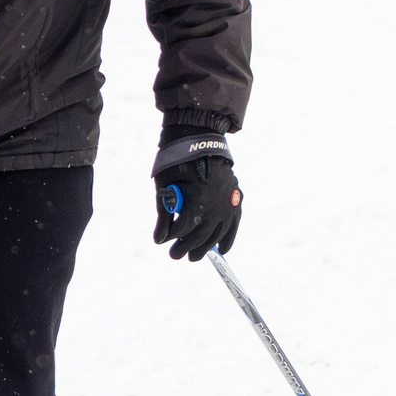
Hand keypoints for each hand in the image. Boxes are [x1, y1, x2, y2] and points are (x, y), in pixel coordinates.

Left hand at [151, 132, 241, 261]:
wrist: (197, 139)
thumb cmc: (175, 163)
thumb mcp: (164, 187)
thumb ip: (164, 215)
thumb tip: (160, 239)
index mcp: (196, 201)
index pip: (182, 229)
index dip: (171, 237)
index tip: (161, 242)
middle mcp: (215, 205)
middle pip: (201, 236)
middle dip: (186, 248)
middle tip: (175, 255)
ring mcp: (228, 202)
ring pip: (217, 233)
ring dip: (205, 247)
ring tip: (193, 257)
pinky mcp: (236, 197)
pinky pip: (234, 223)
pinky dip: (228, 238)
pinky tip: (221, 250)